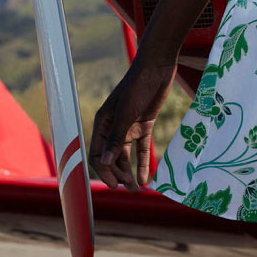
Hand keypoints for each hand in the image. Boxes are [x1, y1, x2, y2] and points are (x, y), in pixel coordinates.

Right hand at [89, 57, 178, 190]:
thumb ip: (116, 137)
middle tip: (130, 190)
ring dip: (129, 172)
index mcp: (103, 123)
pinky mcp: (145, 124)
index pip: (98, 154)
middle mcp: (114, 127)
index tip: (116, 184)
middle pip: (111, 158)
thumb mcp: (127, 112)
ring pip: (125, 155)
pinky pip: (141, 148)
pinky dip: (143, 163)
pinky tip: (146, 179)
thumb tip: (105, 162)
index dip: (105, 171)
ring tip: (137, 189)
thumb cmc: (139, 85)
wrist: (158, 66)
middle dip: (118, 174)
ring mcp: (129, 126)